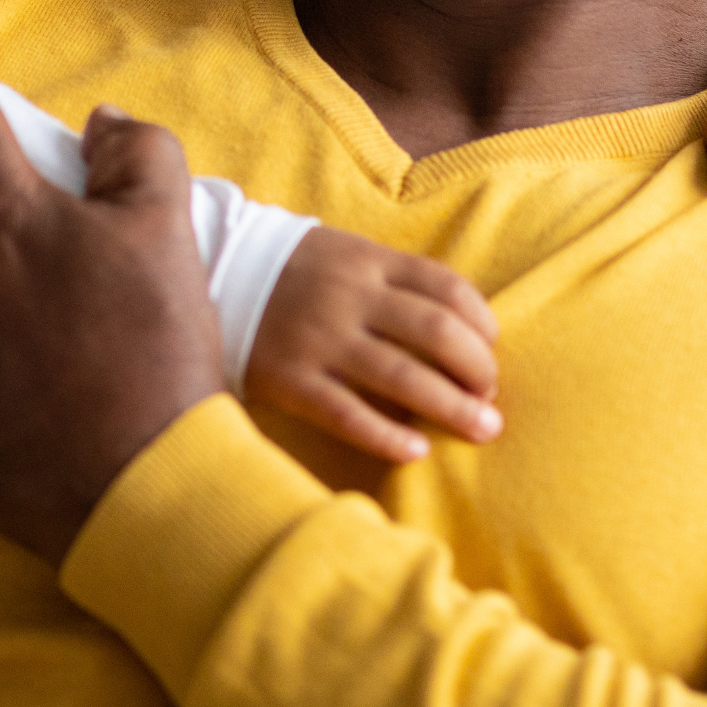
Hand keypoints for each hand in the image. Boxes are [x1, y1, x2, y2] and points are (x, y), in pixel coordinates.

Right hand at [248, 227, 501, 464]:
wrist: (216, 273)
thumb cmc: (298, 273)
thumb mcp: (347, 255)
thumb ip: (396, 282)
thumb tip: (463, 328)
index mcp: (368, 261)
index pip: (447, 287)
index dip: (482, 322)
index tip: (490, 350)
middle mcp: (350, 297)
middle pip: (437, 331)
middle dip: (478, 369)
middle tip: (490, 397)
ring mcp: (320, 339)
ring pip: (403, 376)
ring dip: (453, 407)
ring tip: (482, 429)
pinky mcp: (291, 379)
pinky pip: (349, 414)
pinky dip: (389, 437)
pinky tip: (417, 452)